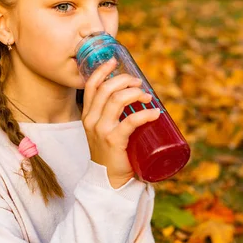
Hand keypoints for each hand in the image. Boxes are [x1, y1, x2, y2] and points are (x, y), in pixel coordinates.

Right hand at [81, 56, 159, 187]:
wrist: (109, 181)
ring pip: (117, 100)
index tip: (114, 61)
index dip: (102, 70)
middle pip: (106, 88)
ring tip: (147, 96)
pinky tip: (155, 113)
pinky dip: (145, 114)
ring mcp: (101, 130)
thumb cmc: (113, 153)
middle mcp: (92, 120)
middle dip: (125, 80)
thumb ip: (115, 116)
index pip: (91, 86)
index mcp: (88, 115)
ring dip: (135, 93)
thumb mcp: (106, 130)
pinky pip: (130, 122)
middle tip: (139, 83)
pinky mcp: (113, 141)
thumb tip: (139, 97)